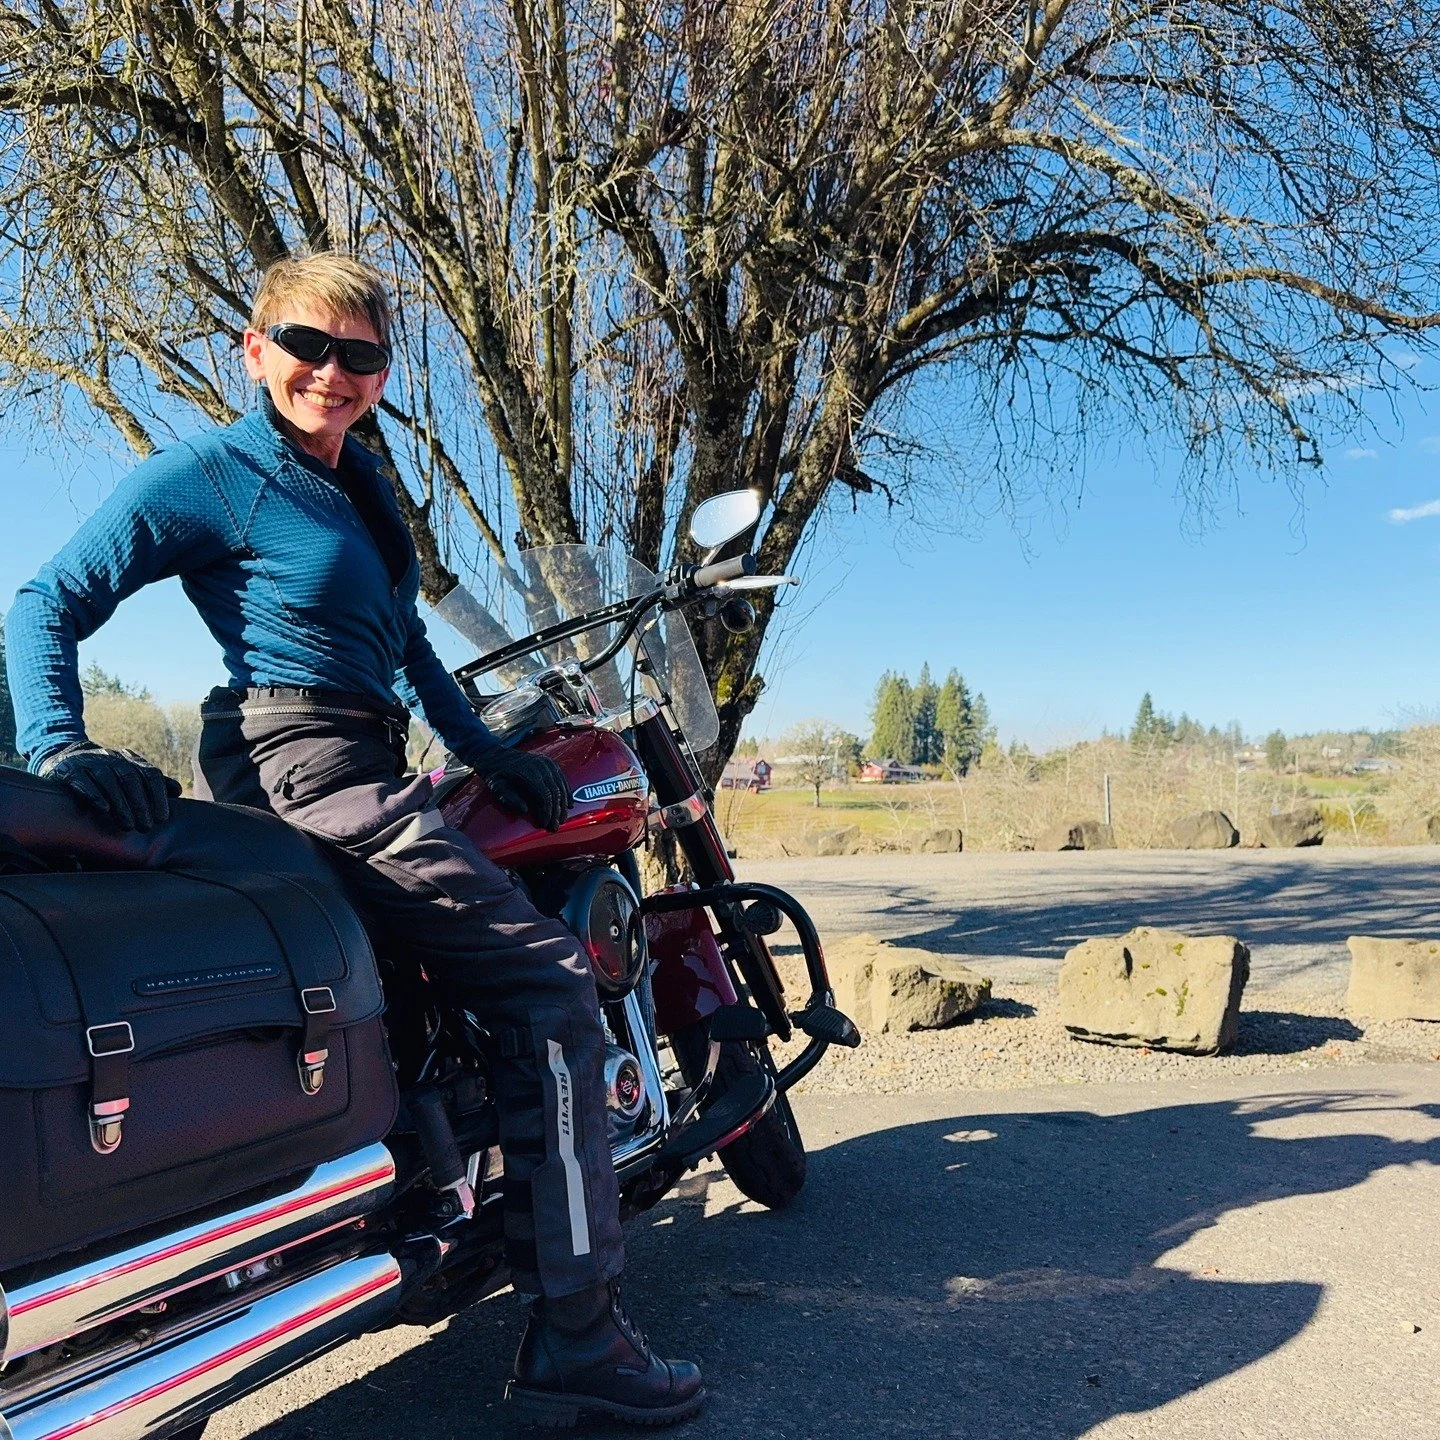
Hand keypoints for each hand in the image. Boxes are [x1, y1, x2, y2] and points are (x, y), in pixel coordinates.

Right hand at [38, 742, 181, 831]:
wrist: (64, 763)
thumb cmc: (104, 776)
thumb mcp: (128, 777)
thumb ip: (152, 784)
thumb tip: (177, 791)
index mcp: (129, 760)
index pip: (150, 774)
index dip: (158, 795)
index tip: (162, 818)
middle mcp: (111, 758)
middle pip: (130, 778)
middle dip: (140, 804)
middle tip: (146, 827)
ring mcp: (89, 762)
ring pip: (108, 780)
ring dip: (120, 804)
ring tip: (128, 826)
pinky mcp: (68, 770)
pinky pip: (82, 780)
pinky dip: (94, 794)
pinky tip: (104, 809)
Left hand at [474, 746, 569, 831]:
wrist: (496, 755)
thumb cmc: (496, 774)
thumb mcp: (495, 787)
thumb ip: (508, 799)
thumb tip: (524, 810)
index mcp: (527, 773)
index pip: (544, 796)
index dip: (547, 812)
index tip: (545, 824)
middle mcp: (540, 766)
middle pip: (555, 792)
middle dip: (556, 812)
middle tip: (555, 826)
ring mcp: (546, 763)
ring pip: (561, 786)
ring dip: (563, 804)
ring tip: (562, 819)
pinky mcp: (550, 762)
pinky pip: (562, 778)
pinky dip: (567, 792)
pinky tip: (568, 804)